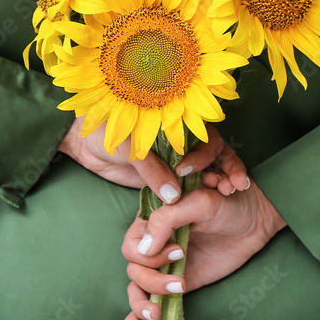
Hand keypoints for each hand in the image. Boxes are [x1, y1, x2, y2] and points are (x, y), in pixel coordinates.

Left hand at [58, 115, 247, 205]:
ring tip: (233, 190)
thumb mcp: (127, 147)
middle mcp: (181, 137)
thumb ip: (151, 169)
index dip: (207, 151)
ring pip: (211, 166)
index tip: (190, 170)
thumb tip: (174, 196)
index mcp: (173, 120)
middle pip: (215, 149)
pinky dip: (207, 192)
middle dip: (227, 165)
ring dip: (224, 176)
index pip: (202, 131)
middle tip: (230, 185)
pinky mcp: (171, 177)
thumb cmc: (105, 133)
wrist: (86, 144)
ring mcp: (178, 158)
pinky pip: (195, 184)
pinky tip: (220, 198)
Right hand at [119, 174, 287, 319]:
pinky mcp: (175, 280)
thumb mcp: (198, 203)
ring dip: (143, 300)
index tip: (179, 251)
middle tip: (182, 274)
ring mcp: (164, 263)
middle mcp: (154, 242)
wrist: (252, 222)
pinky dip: (138, 312)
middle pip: (134, 267)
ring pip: (138, 285)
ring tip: (161, 307)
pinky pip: (150, 296)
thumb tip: (144, 249)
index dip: (149, 254)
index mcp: (152, 219)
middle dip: (152, 277)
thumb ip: (167, 219)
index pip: (132, 244)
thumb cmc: (225, 205)